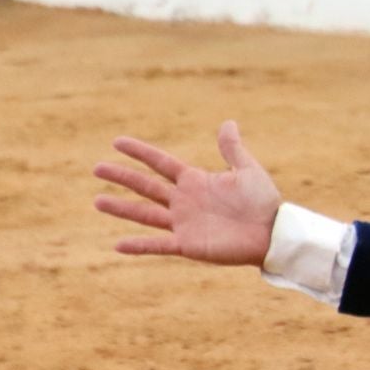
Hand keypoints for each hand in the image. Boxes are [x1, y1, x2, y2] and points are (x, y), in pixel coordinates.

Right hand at [93, 121, 281, 264]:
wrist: (273, 232)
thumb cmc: (263, 202)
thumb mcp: (247, 170)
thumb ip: (233, 149)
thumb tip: (228, 122)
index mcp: (195, 181)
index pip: (161, 163)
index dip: (140, 152)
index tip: (117, 142)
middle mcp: (184, 201)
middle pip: (146, 186)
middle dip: (122, 177)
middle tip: (97, 168)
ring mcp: (184, 223)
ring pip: (145, 214)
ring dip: (122, 208)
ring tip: (97, 201)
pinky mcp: (188, 244)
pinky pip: (159, 245)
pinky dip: (139, 246)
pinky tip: (117, 246)